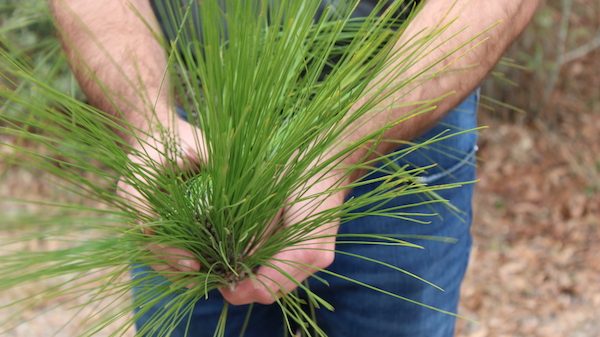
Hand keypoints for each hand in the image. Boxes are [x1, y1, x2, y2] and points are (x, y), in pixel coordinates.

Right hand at [117, 115, 205, 274]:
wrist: (159, 133)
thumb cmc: (180, 137)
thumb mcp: (195, 143)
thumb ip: (208, 160)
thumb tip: (235, 180)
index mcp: (137, 186)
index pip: (147, 224)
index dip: (168, 245)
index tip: (191, 258)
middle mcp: (133, 205)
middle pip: (147, 245)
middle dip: (172, 262)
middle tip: (198, 272)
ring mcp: (138, 216)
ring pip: (150, 252)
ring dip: (172, 269)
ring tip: (198, 283)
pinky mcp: (149, 223)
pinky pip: (156, 249)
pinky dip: (172, 264)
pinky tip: (193, 277)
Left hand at [220, 171, 346, 304]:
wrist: (328, 163)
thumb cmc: (296, 174)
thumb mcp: (268, 202)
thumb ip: (254, 237)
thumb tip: (233, 264)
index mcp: (307, 248)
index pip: (267, 287)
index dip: (240, 291)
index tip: (219, 284)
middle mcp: (317, 260)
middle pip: (274, 292)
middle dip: (246, 290)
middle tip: (221, 278)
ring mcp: (321, 259)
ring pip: (281, 286)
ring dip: (257, 283)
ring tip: (233, 269)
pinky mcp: (318, 254)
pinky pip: (289, 273)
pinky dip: (269, 272)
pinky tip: (252, 260)